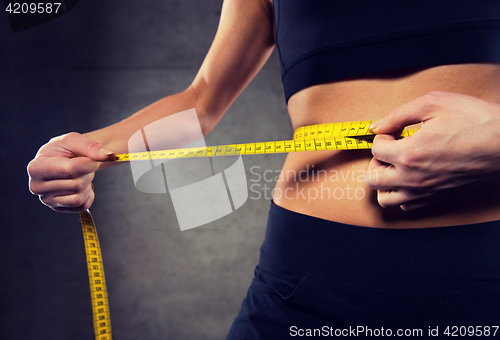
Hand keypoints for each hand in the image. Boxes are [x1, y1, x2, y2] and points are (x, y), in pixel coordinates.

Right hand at [27, 132, 115, 211]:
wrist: (63, 159)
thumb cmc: (65, 149)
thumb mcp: (74, 140)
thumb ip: (92, 147)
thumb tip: (110, 155)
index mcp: (36, 167)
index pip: (70, 170)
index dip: (88, 164)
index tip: (91, 159)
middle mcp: (37, 186)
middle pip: (76, 185)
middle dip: (87, 173)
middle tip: (82, 165)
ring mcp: (47, 200)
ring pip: (79, 197)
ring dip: (87, 184)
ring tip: (80, 175)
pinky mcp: (58, 208)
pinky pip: (82, 206)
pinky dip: (88, 195)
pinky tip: (81, 185)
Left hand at [365, 91, 499, 210]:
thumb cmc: (473, 119)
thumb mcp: (433, 103)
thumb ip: (398, 115)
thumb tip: (376, 126)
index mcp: (409, 154)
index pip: (375, 149)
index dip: (383, 135)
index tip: (396, 131)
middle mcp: (413, 178)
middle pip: (372, 179)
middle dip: (376, 161)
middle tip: (391, 149)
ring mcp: (424, 192)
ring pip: (385, 198)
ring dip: (384, 182)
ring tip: (397, 165)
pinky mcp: (436, 198)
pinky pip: (406, 206)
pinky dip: (401, 193)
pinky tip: (411, 177)